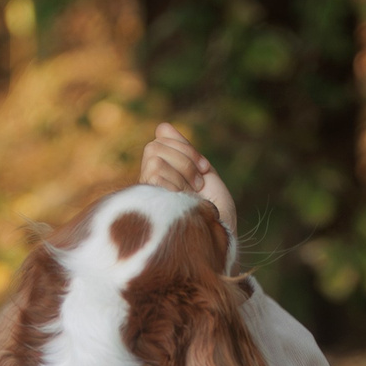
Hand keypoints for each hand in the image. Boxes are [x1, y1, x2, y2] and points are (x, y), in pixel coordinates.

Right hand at [140, 121, 236, 239]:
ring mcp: (146, 194)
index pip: (160, 140)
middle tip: (198, 183)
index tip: (204, 169)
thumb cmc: (216, 215)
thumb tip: (162, 126)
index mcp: (166, 176)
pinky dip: (175, 182)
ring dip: (182, 171)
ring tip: (192, 194)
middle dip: (184, 158)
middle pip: (154, 146)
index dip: (184, 148)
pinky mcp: (144, 202)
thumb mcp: (205, 175)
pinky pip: (154, 171)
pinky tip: (182, 200)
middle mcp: (151, 185)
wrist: (221, 238)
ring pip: (154, 156)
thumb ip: (185, 152)